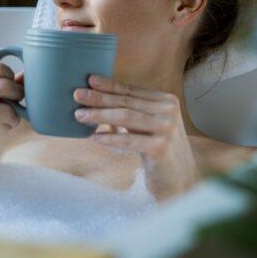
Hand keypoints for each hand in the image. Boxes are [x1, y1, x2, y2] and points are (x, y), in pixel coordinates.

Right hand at [0, 61, 23, 130]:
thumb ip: (2, 80)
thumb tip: (26, 75)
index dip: (9, 74)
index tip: (9, 80)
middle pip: (5, 86)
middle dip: (17, 92)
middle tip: (16, 98)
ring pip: (8, 109)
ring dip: (15, 114)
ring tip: (8, 117)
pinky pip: (5, 128)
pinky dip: (8, 127)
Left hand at [72, 74, 198, 198]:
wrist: (179, 177)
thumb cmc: (157, 147)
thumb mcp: (147, 124)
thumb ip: (131, 110)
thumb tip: (95, 97)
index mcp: (166, 101)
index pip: (131, 90)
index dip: (109, 85)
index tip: (89, 80)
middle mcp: (169, 112)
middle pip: (126, 102)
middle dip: (99, 98)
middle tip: (77, 94)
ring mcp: (167, 129)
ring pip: (126, 117)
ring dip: (100, 115)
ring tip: (79, 115)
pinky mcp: (161, 148)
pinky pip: (130, 140)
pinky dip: (110, 138)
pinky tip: (95, 137)